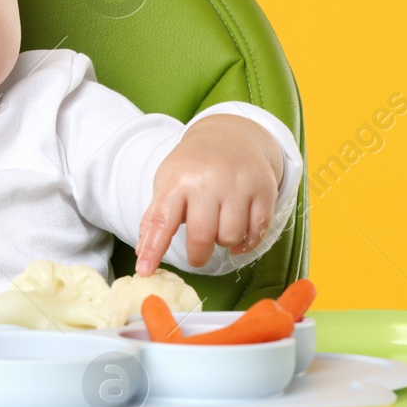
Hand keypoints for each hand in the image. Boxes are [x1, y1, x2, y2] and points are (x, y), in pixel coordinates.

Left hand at [136, 115, 282, 272]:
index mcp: (177, 181)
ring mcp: (238, 184)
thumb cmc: (192, 167)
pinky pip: (256, 232)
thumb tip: (143, 255)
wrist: (230, 135)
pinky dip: (246, 242)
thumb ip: (155, 218)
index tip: (145, 271)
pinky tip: (238, 235)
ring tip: (218, 229)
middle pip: (201, 236)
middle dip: (197, 256)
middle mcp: (208, 181)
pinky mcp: (263, 190)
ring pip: (230, 236)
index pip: (161, 221)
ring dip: (223, 243)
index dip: (153, 249)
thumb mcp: (167, 183)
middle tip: (197, 255)